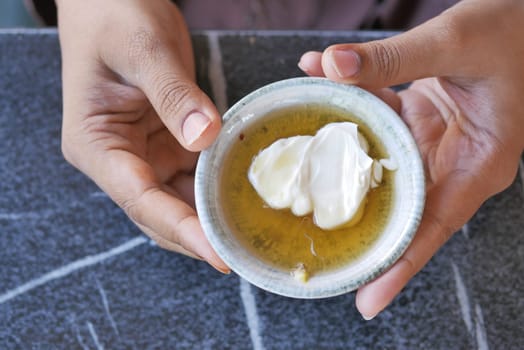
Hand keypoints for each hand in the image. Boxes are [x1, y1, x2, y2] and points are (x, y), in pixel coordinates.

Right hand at [57, 0, 228, 272]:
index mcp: (96, 145)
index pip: (139, 200)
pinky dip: (215, 190)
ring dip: (209, 219)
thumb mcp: (143, 50)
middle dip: (198, 236)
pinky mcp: (166, 144)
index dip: (181, 229)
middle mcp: (117, 159)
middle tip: (242, 255)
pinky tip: (242, 198)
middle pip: (158, 212)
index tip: (218, 255)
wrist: (114, 2)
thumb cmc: (115, 17)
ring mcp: (142, 154)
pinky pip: (192, 177)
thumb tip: (204, 137)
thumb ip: (173, 94)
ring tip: (248, 237)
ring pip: (177, 201)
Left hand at [299, 0, 523, 318]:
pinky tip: (319, 78)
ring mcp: (433, 144)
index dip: (399, 266)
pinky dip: (349, 103)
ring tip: (295, 156)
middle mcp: (455, 162)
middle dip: (357, 224)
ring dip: (337, 148)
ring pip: (378, 163)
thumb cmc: (511, 31)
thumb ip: (392, 58)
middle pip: (400, 208)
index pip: (434, 227)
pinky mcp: (417, 121)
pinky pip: (376, 123)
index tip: (367, 300)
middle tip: (316, 250)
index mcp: (480, 164)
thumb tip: (331, 67)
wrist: (522, 16)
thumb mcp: (454, 42)